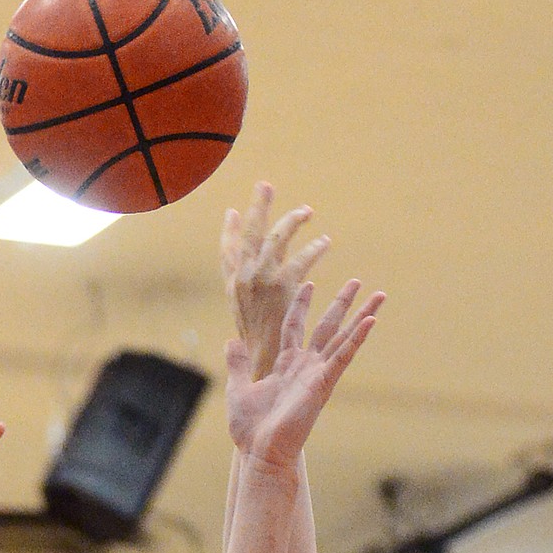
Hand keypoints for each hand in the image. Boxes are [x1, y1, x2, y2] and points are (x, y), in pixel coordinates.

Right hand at [222, 182, 331, 378]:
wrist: (262, 367)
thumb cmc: (257, 351)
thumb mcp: (244, 327)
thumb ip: (247, 307)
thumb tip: (245, 300)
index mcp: (232, 288)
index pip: (227, 252)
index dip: (229, 232)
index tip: (233, 213)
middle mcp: (242, 279)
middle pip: (249, 235)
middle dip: (257, 208)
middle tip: (265, 186)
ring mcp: (260, 280)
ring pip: (276, 239)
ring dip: (291, 221)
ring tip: (307, 212)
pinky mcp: (282, 285)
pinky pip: (301, 259)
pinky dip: (314, 249)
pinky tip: (325, 243)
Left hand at [226, 279, 382, 468]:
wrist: (261, 453)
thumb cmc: (250, 429)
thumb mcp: (237, 389)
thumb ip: (237, 364)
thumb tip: (232, 341)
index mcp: (285, 365)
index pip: (295, 326)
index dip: (301, 305)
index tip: (309, 283)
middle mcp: (305, 367)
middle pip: (327, 326)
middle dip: (342, 303)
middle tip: (356, 281)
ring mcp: (316, 375)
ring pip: (343, 338)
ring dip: (362, 316)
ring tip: (379, 295)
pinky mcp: (323, 385)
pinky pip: (343, 357)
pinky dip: (357, 339)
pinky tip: (371, 322)